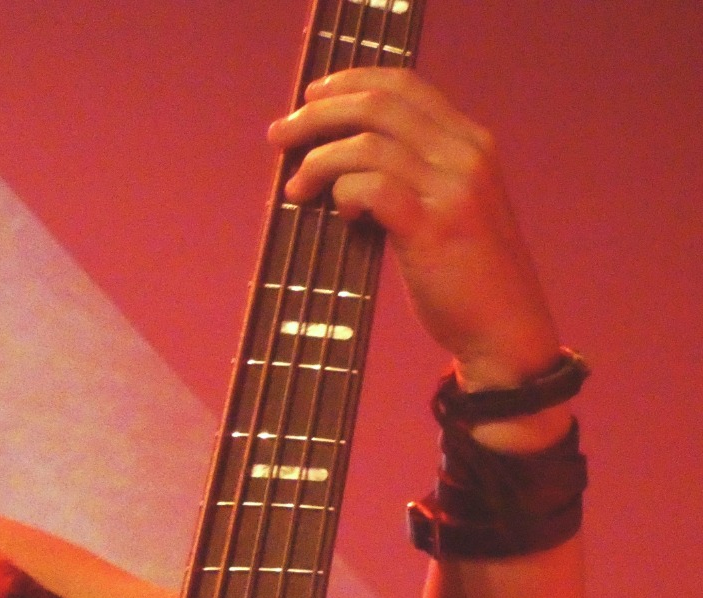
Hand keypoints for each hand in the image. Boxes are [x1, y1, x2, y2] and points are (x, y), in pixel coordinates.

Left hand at [266, 68, 560, 399]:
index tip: (309, 98)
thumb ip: (413, 173)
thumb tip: (339, 157)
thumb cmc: (464, 275)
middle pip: (377, 105)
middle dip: (316, 115)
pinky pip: (373, 187)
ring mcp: (454, 188)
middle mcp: (466, 153)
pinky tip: (340, 213)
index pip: (402, 83)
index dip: (348, 83)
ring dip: (318, 162)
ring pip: (367, 145)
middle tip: (279, 136)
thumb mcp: (449, 205)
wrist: (505, 329)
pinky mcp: (435, 226)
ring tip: (297, 188)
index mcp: (470, 141)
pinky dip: (343, 193)